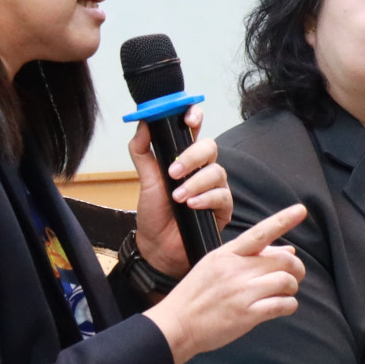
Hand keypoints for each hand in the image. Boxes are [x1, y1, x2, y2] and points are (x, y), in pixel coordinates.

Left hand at [127, 105, 231, 276]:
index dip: (195, 117)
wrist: (157, 247)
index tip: (188, 116)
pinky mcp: (222, 208)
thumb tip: (143, 122)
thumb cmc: (154, 214)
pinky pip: (222, 196)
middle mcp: (202, 169)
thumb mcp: (144, 179)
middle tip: (172, 171)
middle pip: (209, 147)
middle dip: (191, 156)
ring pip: (217, 171)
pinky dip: (206, 198)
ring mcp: (214, 188)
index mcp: (185, 158)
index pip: (194, 130)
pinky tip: (191, 205)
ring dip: (195, 182)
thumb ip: (142, 150)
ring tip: (178, 196)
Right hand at [142, 204, 306, 363]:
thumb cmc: (196, 295)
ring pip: (285, 281)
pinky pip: (282, 305)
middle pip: (282, 260)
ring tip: (285, 293)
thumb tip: (288, 250)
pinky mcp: (247, 315)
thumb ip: (251, 257)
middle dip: (296, 267)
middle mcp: (235, 270)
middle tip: (295, 275)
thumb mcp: (216, 266)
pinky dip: (289, 305)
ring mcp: (241, 292)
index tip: (300, 210)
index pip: (259, 232)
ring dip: (292, 288)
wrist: (177, 324)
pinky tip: (283, 306)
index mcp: (226, 254)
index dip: (283, 220)